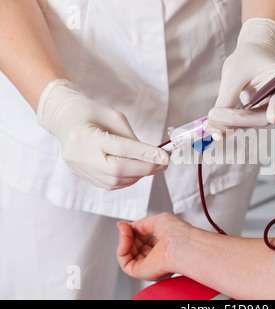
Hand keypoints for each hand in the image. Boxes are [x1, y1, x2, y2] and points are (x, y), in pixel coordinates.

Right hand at [37, 79, 168, 189]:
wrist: (63, 118)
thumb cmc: (91, 112)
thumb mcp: (114, 116)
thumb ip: (131, 138)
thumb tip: (151, 157)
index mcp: (85, 135)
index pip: (121, 149)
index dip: (145, 155)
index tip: (165, 157)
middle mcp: (78, 155)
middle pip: (118, 170)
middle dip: (145, 168)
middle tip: (163, 164)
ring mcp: (77, 168)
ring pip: (114, 182)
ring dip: (138, 176)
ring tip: (152, 166)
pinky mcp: (80, 175)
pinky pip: (108, 184)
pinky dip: (126, 180)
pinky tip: (136, 171)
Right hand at [116, 212, 191, 280]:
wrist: (181, 245)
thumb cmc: (177, 233)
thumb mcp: (157, 220)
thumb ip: (140, 224)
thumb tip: (124, 226)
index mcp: (165, 244)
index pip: (144, 238)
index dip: (134, 230)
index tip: (127, 224)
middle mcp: (158, 256)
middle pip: (134, 246)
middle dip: (128, 234)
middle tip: (125, 227)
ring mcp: (150, 264)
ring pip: (128, 254)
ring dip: (124, 240)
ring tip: (125, 231)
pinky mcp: (142, 272)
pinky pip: (125, 263)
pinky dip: (122, 250)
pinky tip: (125, 241)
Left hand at [206, 18, 274, 139]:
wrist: (253, 56)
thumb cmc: (246, 59)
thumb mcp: (233, 74)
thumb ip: (227, 98)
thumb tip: (214, 123)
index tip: (272, 117)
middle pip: (262, 117)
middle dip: (235, 121)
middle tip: (211, 122)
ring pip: (253, 123)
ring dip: (230, 126)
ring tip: (209, 125)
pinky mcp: (265, 115)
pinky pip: (249, 123)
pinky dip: (231, 125)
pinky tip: (215, 128)